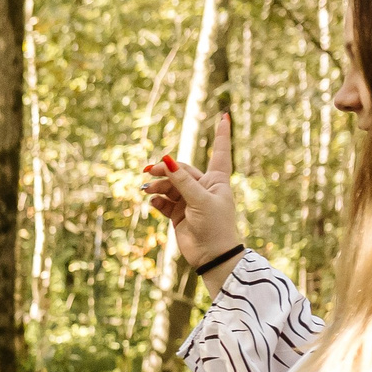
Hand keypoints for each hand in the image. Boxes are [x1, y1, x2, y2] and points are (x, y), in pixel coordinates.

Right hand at [140, 111, 240, 276]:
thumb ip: (182, 181)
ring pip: (170, 185)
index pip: (220, 152)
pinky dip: (157, 199)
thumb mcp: (199, 200)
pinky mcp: (179, 214)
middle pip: (181, 170)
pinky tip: (152, 200)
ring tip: (147, 188)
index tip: (224, 117)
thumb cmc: (214, 225)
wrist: (211, 255)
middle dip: (165, 169)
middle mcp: (204, 188)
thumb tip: (167, 160)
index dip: (222, 135)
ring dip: (158, 184)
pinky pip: (164, 201)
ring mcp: (190, 200)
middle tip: (149, 170)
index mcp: (217, 180)